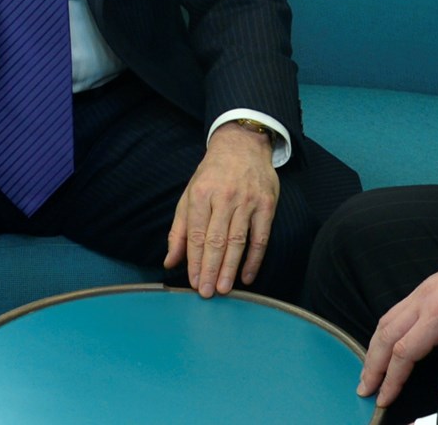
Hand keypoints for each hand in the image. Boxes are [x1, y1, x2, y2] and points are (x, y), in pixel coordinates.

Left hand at [163, 121, 278, 296]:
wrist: (243, 144)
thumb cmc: (212, 174)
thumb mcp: (189, 194)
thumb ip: (180, 229)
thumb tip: (170, 261)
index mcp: (201, 194)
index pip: (197, 234)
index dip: (195, 261)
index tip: (194, 282)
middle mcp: (224, 197)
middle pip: (216, 240)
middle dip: (210, 269)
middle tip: (207, 292)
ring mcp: (247, 200)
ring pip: (238, 240)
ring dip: (230, 267)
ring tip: (224, 289)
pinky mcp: (267, 204)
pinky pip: (261, 237)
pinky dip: (254, 259)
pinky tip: (247, 276)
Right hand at [359, 229, 437, 411]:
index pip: (405, 353)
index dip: (392, 379)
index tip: (384, 399)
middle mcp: (424, 299)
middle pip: (386, 336)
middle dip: (373, 365)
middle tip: (364, 390)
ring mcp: (422, 289)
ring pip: (387, 320)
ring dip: (374, 347)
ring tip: (369, 372)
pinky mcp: (426, 285)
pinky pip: (396, 309)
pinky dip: (384, 330)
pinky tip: (385, 344)